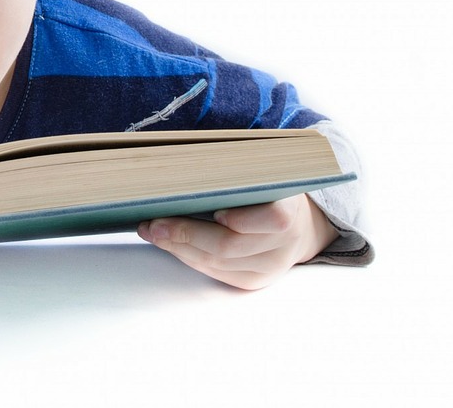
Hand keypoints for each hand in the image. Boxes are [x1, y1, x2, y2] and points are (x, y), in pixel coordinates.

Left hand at [137, 194, 338, 289]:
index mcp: (291, 211)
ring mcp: (268, 267)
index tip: (211, 210)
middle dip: (185, 235)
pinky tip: (169, 244)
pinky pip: (215, 273)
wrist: (301, 226)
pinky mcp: (253, 281)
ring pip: (216, 263)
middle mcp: (283, 245)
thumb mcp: (264, 176)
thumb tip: (185, 171)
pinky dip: (188, 257)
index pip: (271, 219)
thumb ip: (237, 175)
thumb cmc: (271, 192)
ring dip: (178, 248)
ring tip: (151, 232)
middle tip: (153, 224)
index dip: (239, 219)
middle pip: (229, 246)